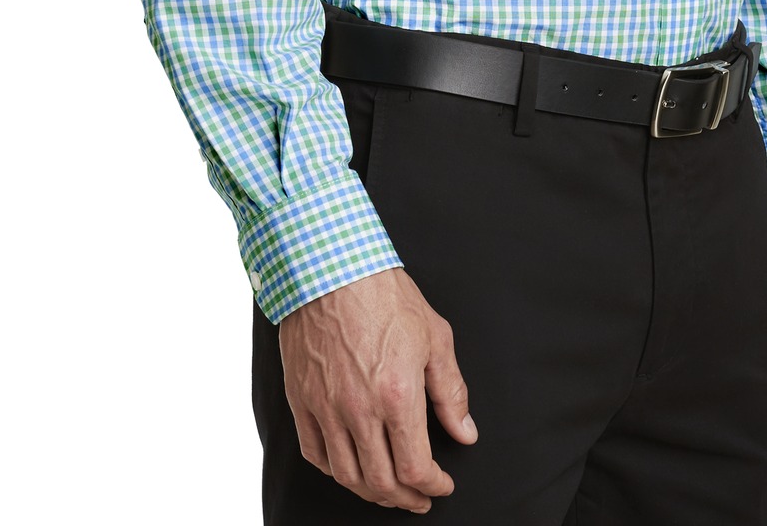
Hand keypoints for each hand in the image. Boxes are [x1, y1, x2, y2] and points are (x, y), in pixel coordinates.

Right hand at [279, 266, 478, 512]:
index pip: (416, 467)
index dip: (434, 486)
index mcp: (396, 395)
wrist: (331, 268)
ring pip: (347, 475)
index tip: (442, 485)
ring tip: (389, 490)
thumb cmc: (385, 295)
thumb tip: (465, 432)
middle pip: (381, 482)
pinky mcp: (301, 399)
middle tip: (420, 498)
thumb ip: (451, 392)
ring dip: (372, 493)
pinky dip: (335, 470)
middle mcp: (359, 409)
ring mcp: (326, 407)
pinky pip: (314, 453)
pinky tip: (351, 466)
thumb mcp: (434, 337)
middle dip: (406, 499)